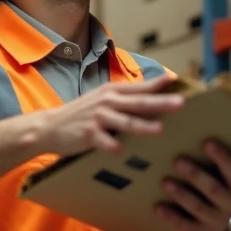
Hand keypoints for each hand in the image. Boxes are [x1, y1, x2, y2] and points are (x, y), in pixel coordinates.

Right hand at [34, 74, 184, 156]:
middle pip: (138, 103)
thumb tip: (155, 93)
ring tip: (159, 129)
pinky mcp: (88, 134)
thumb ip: (125, 97)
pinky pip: (103, 141)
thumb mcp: (102, 100)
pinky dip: (112, 145)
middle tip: (180, 103)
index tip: (177, 80)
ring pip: (125, 122)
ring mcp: (97, 118)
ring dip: (142, 125)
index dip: (159, 84)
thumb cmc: (81, 114)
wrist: (49, 126)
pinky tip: (120, 150)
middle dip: (160, 102)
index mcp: (112, 92)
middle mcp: (107, 102)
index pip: (140, 87)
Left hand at [156, 140, 230, 230]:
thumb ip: (206, 167)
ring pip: (198, 206)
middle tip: (177, 160)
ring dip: (181, 194)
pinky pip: (183, 224)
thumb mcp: (213, 182)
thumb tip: (180, 136)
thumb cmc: (205, 196)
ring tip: (165, 181)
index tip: (207, 141)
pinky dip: (170, 215)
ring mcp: (216, 221)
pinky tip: (157, 206)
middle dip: (196, 174)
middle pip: (214, 188)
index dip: (222, 157)